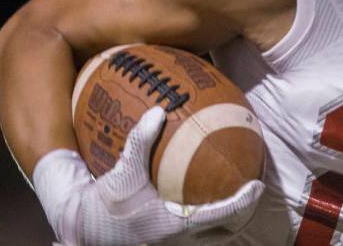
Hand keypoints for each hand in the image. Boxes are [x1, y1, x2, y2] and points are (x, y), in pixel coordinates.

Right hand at [35, 106, 263, 244]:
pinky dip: (211, 217)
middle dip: (244, 211)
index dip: (243, 202)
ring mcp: (175, 244)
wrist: (84, 230)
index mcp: (174, 226)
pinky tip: (208, 194)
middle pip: (226, 230)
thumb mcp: (122, 172)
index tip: (258, 185)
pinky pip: (200, 231)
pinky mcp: (168, 240)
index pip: (221, 216)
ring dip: (229, 217)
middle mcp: (179, 239)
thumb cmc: (105, 204)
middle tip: (254, 185)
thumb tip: (158, 110)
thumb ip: (140, 141)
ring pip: (214, 234)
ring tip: (240, 191)